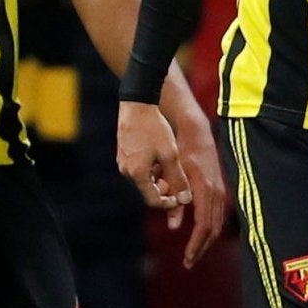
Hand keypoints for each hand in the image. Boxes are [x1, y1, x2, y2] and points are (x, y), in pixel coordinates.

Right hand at [116, 100, 192, 222]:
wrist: (137, 104)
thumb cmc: (154, 128)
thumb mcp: (170, 154)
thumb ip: (178, 178)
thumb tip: (185, 199)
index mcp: (138, 174)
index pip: (153, 201)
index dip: (168, 203)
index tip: (180, 197)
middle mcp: (126, 171)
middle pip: (147, 191)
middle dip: (163, 189)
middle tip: (176, 179)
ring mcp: (122, 162)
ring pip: (142, 179)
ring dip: (156, 179)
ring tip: (168, 165)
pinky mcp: (122, 153)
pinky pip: (136, 168)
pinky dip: (148, 169)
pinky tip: (157, 156)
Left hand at [169, 100, 227, 266]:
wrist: (196, 131)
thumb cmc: (180, 150)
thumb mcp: (171, 174)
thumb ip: (173, 201)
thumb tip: (174, 227)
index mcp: (205, 190)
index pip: (203, 226)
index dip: (196, 244)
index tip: (186, 258)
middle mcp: (216, 192)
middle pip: (212, 230)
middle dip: (201, 248)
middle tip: (188, 262)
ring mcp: (220, 190)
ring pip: (216, 224)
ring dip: (205, 241)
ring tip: (192, 254)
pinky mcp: (219, 189)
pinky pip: (217, 216)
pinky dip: (209, 230)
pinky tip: (199, 236)